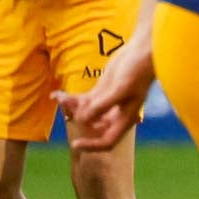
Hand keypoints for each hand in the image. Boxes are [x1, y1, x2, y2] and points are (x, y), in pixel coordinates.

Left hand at [56, 29, 155, 151]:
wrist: (141, 53)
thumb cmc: (137, 71)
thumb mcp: (120, 89)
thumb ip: (102, 105)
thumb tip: (83, 120)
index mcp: (125, 119)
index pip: (108, 141)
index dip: (92, 146)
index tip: (75, 144)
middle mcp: (115, 114)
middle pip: (92, 128)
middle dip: (77, 119)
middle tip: (66, 103)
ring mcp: (106, 103)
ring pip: (84, 113)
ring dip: (71, 107)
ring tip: (60, 97)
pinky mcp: (101, 92)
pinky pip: (83, 101)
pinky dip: (71, 99)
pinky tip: (57, 94)